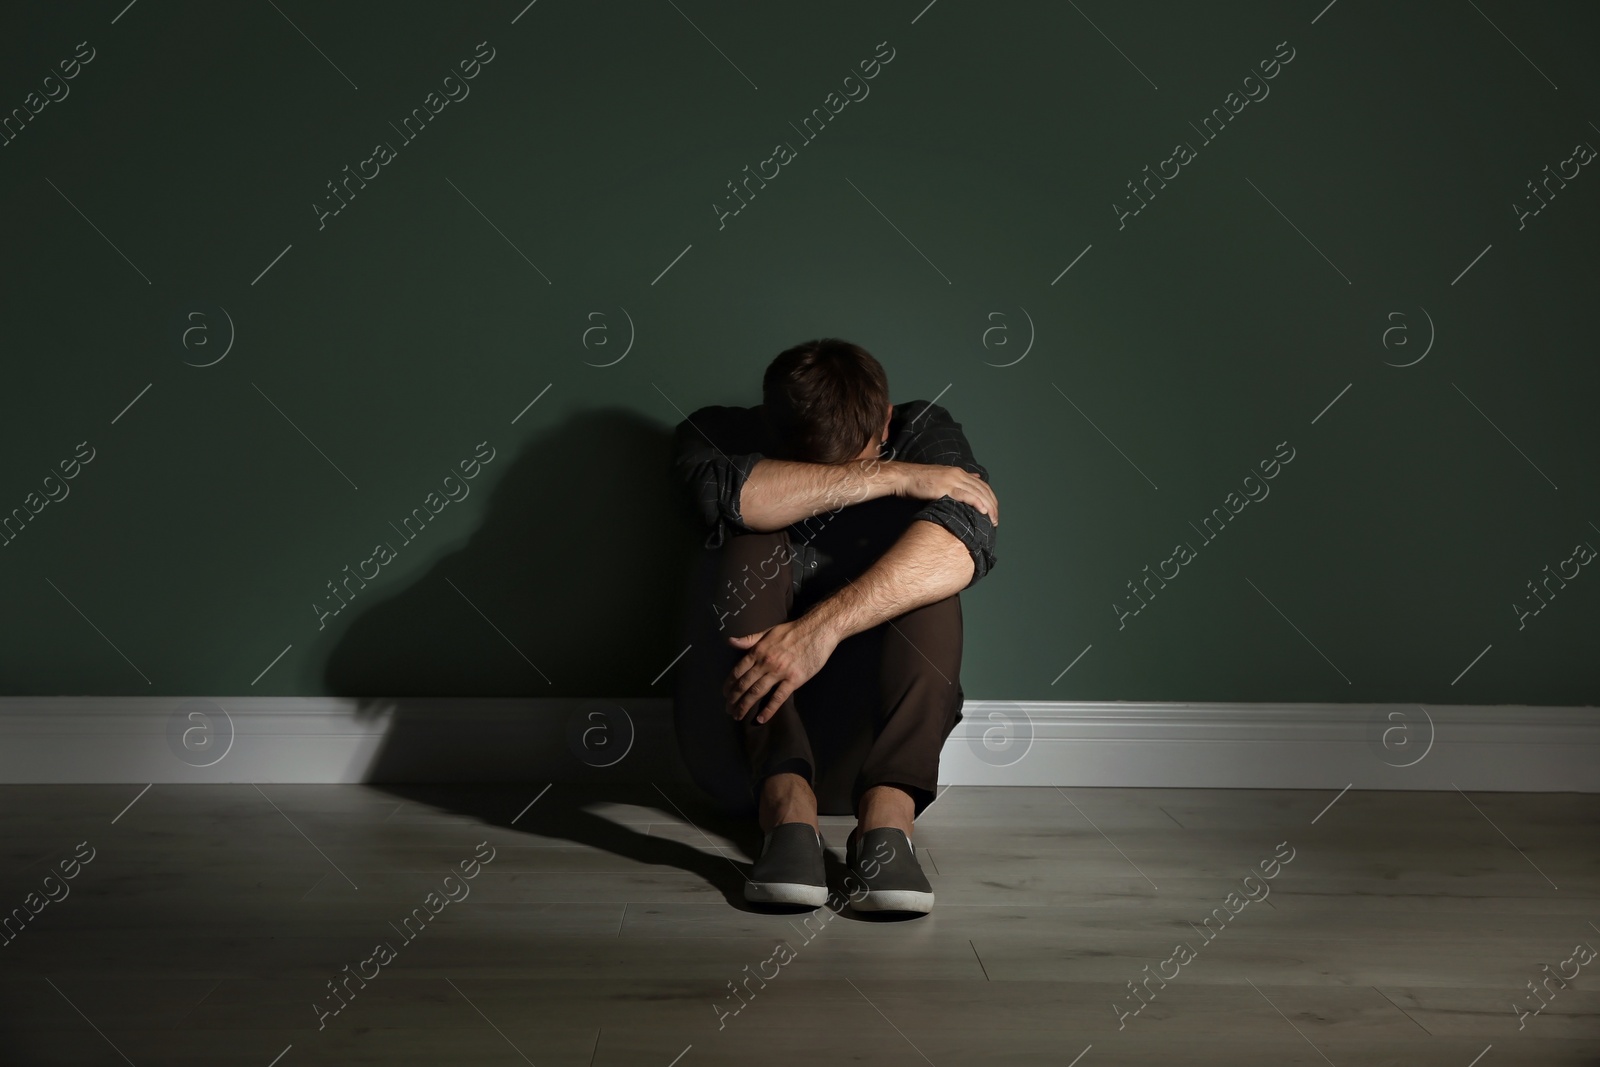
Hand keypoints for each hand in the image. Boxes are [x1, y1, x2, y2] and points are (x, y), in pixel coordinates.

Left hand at [723, 616, 838, 723]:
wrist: (817, 631)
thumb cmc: (792, 631)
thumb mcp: (768, 631)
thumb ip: (749, 639)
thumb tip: (729, 641)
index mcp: (758, 651)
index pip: (737, 671)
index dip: (729, 685)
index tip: (724, 694)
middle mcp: (765, 662)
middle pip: (744, 684)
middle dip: (733, 699)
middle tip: (728, 709)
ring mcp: (779, 672)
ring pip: (757, 692)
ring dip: (745, 705)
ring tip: (737, 716)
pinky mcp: (794, 680)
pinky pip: (778, 697)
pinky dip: (768, 710)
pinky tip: (760, 719)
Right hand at [888, 461, 998, 525]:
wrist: (904, 478)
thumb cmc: (920, 481)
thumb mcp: (943, 477)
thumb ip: (959, 479)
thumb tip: (976, 477)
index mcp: (959, 473)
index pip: (982, 485)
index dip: (990, 498)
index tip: (994, 512)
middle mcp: (958, 475)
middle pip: (983, 490)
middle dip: (992, 505)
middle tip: (996, 520)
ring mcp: (952, 480)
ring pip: (977, 493)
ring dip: (988, 507)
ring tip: (992, 519)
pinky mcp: (945, 487)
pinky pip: (965, 495)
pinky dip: (976, 502)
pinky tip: (983, 510)